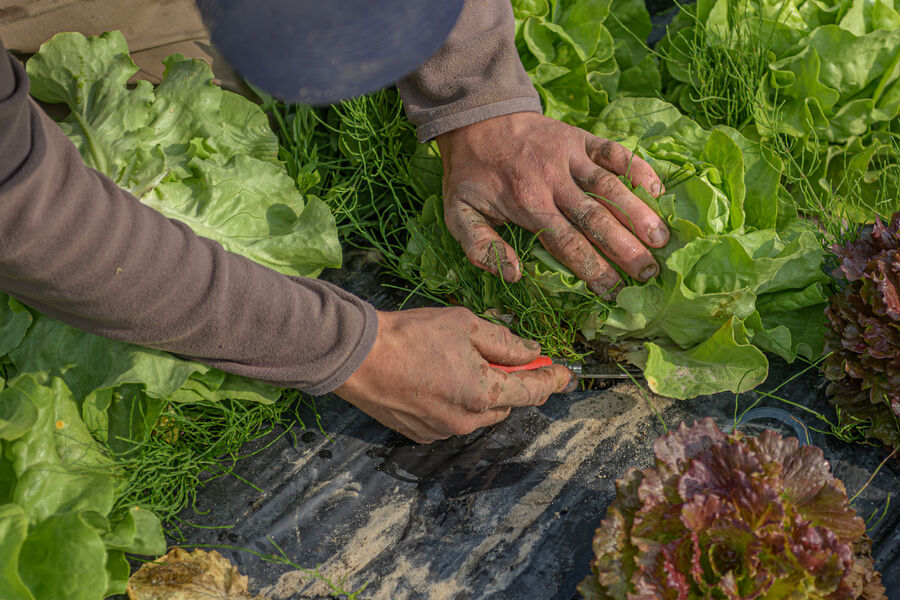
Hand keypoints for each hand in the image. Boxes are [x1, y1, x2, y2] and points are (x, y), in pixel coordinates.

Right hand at [333, 307, 572, 442]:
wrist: (358, 358)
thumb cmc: (410, 336)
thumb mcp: (465, 325)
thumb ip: (505, 342)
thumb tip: (531, 353)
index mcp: (484, 394)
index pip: (533, 391)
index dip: (552, 379)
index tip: (564, 373)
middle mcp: (467, 421)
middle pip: (506, 404)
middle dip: (511, 382)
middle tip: (505, 357)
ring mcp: (443, 431)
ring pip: (478, 414)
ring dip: (481, 393)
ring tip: (459, 363)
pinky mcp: (421, 434)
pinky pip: (451, 420)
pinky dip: (454, 402)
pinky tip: (437, 379)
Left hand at [435, 112, 668, 297]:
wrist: (475, 119)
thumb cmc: (470, 175)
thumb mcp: (457, 214)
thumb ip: (481, 247)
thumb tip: (514, 275)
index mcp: (526, 204)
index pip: (566, 243)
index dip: (592, 269)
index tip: (614, 292)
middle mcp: (552, 181)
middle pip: (595, 219)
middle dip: (624, 248)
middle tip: (649, 273)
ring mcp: (568, 156)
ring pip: (610, 187)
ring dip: (638, 212)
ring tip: (662, 239)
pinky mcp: (578, 138)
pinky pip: (612, 151)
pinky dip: (636, 166)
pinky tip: (656, 188)